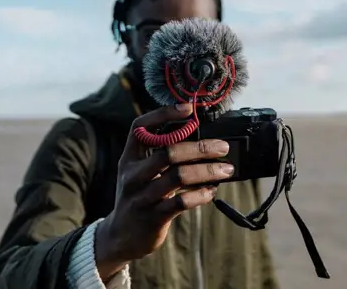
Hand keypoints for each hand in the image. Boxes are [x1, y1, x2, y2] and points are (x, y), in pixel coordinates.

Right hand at [94, 103, 233, 278]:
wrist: (120, 237)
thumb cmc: (138, 197)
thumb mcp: (139, 173)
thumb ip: (159, 156)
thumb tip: (198, 140)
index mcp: (129, 158)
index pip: (140, 128)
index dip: (162, 114)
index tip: (187, 109)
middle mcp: (133, 175)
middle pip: (168, 152)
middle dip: (200, 148)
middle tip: (223, 147)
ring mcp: (142, 197)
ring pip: (178, 177)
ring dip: (207, 171)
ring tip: (226, 170)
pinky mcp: (153, 218)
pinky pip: (181, 202)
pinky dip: (201, 195)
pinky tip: (211, 192)